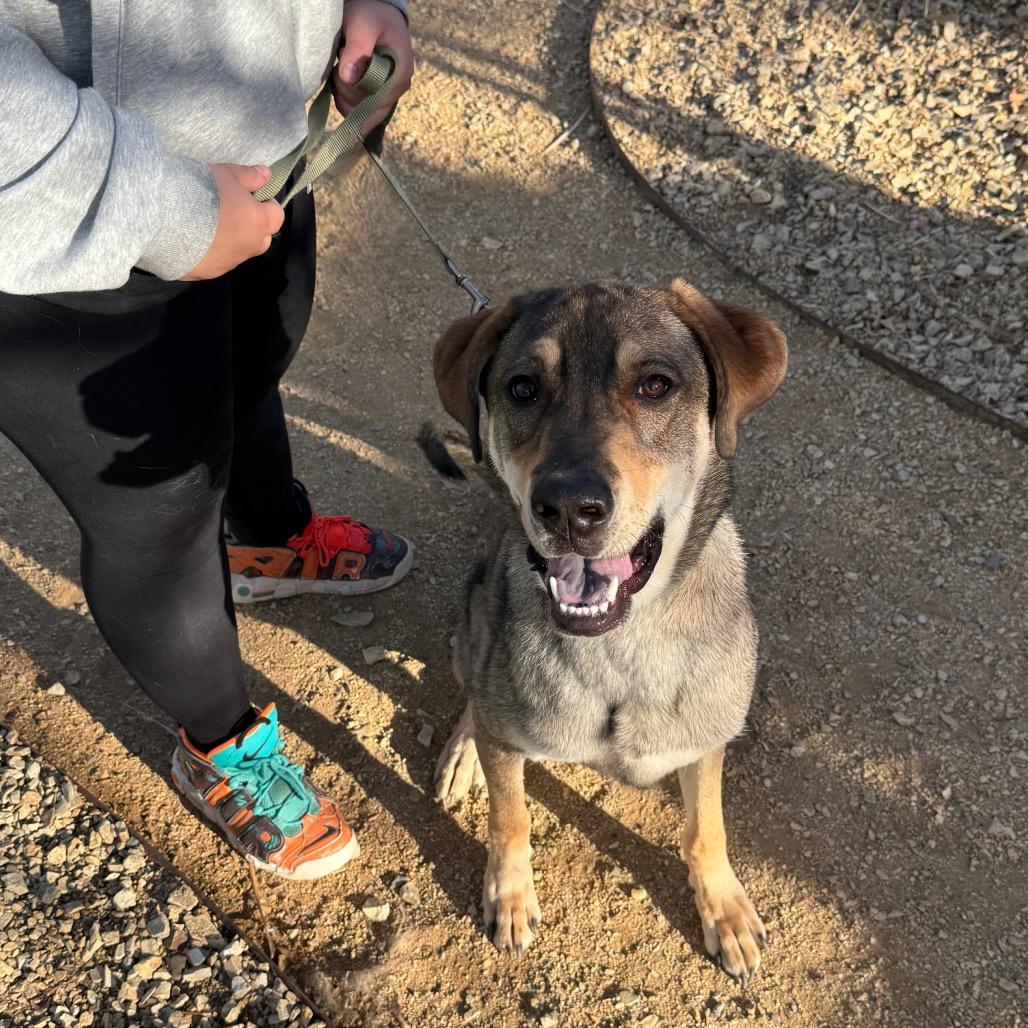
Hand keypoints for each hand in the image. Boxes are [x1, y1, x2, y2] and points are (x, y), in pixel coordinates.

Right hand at [181, 164, 284, 279]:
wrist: (164, 218)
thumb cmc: (201, 190)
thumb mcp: (226, 173)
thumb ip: (250, 176)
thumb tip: (266, 175)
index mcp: (258, 223)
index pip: (277, 216)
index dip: (267, 205)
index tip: (252, 196)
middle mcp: (248, 247)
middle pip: (262, 239)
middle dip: (254, 227)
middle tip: (233, 211)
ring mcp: (229, 263)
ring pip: (239, 252)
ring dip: (232, 240)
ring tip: (209, 225)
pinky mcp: (208, 272)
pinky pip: (216, 262)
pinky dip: (211, 251)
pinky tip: (194, 239)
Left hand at [332, 0, 413, 130]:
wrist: (376, 14)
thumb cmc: (372, 16)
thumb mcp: (363, 25)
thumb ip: (357, 49)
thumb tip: (348, 78)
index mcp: (401, 73)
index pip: (375, 100)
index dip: (353, 87)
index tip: (345, 59)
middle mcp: (398, 89)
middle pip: (367, 110)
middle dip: (346, 88)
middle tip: (344, 58)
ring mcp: (389, 96)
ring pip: (361, 115)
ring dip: (344, 93)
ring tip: (346, 66)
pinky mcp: (379, 99)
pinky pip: (360, 113)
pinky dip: (346, 99)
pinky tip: (345, 78)